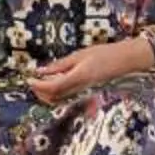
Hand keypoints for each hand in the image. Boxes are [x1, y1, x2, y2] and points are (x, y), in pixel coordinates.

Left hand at [29, 39, 153, 103]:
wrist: (125, 61)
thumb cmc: (104, 54)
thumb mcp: (79, 55)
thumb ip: (59, 65)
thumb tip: (40, 70)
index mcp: (78, 77)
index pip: (53, 87)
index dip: (38, 85)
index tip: (29, 78)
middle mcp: (81, 89)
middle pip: (54, 98)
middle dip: (39, 92)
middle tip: (32, 80)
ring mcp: (84, 93)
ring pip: (60, 101)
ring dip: (47, 94)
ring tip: (41, 80)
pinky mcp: (86, 93)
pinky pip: (67, 98)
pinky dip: (57, 93)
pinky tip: (55, 82)